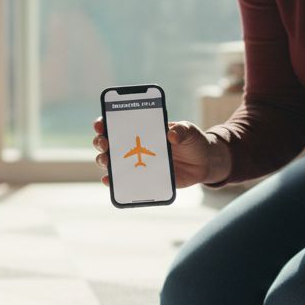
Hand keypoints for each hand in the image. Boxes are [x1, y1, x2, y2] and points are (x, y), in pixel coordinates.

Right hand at [92, 117, 229, 187]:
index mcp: (143, 129)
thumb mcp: (189, 131)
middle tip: (104, 144)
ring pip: (112, 161)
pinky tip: (110, 181)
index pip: (117, 123)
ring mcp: (138, 162)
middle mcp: (136, 145)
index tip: (100, 125)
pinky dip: (114, 181)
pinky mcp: (144, 178)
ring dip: (104, 161)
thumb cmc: (193, 141)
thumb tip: (171, 134)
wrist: (204, 163)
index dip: (105, 123)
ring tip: (106, 162)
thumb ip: (181, 130)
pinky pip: (124, 180)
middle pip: (109, 143)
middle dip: (101, 142)